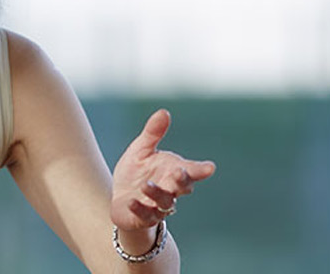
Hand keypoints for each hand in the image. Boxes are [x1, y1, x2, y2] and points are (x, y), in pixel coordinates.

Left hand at [110, 109, 215, 231]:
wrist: (120, 198)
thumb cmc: (136, 172)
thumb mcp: (142, 150)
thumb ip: (153, 133)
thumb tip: (164, 111)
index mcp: (173, 171)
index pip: (191, 171)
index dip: (200, 170)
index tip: (209, 168)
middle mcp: (170, 189)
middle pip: (182, 187)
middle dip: (182, 181)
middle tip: (179, 172)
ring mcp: (158, 205)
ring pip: (165, 202)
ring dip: (157, 193)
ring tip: (146, 185)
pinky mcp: (143, 217)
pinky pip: (145, 215)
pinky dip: (140, 209)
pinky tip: (132, 202)